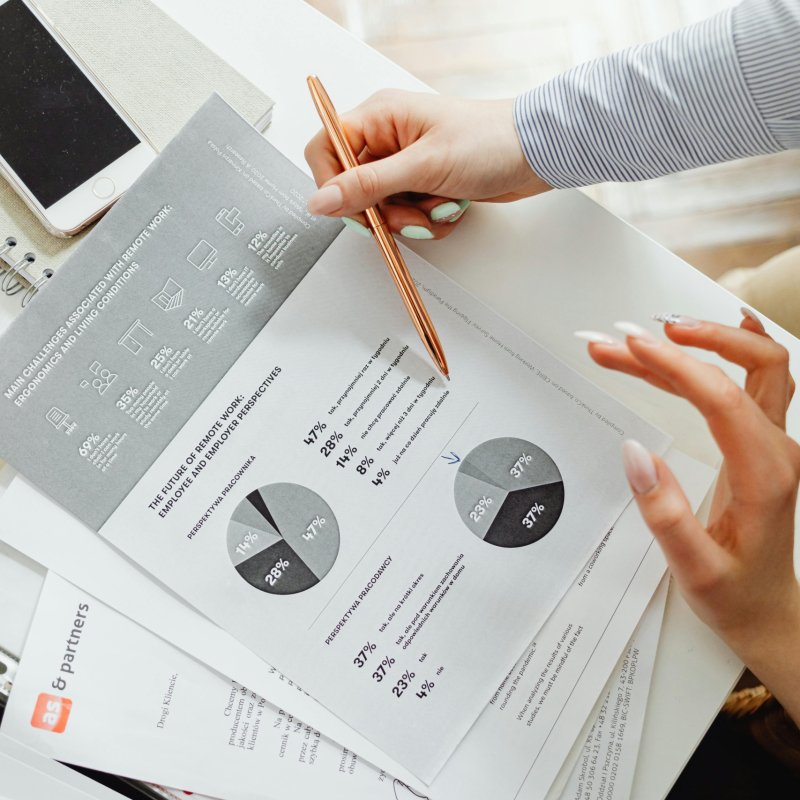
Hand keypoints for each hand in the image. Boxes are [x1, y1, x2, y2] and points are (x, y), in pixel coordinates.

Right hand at [304, 90, 550, 239]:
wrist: (536, 154)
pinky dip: (428, 220)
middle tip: (411, 211)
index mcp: (379, 117)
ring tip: (439, 205)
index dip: (333, 185)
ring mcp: (406, 164)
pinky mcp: (424, 184)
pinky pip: (408, 215)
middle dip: (385, 211)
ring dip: (411, 219)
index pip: (326, 150)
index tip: (355, 208)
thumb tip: (321, 200)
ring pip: (383, 209)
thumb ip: (367, 186)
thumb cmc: (490, 141)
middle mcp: (388, 139)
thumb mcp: (422, 166)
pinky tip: (449, 205)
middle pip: (355, 190)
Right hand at [578, 311, 799, 723]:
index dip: (676, 365)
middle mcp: (777, 449)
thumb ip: (665, 513)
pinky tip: (707, 334)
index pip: (723, 398)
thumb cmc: (736, 592)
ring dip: (701, 342)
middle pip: (751, 364)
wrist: (766, 608)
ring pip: (750, 366)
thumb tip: (634, 455)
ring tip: (641, 339)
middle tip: (633, 336)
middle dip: (690, 340)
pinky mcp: (759, 441)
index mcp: (765, 475)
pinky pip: (749, 379)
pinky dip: (721, 351)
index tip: (632, 347)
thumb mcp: (695, 568)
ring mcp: (772, 442)